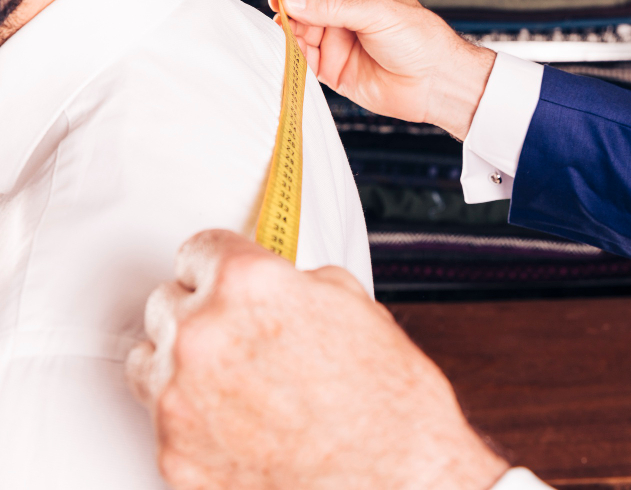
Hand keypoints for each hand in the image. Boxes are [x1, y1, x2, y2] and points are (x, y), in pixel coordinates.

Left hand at [125, 230, 509, 489]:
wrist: (396, 480)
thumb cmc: (387, 403)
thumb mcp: (351, 306)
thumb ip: (293, 285)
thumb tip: (276, 285)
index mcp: (247, 284)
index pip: (198, 249)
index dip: (218, 263)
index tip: (221, 275)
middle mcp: (203, 335)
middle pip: (166, 302)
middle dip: (202, 312)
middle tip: (241, 334)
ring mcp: (180, 400)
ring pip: (150, 359)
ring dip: (181, 361)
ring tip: (231, 379)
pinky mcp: (175, 455)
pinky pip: (164, 421)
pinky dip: (194, 419)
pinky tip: (239, 424)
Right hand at [268, 0, 495, 139]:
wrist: (435, 84)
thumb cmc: (419, 41)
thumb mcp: (377, 13)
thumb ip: (332, 8)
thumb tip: (291, 1)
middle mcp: (344, 8)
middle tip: (282, 7)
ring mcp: (335, 37)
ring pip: (297, 25)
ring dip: (286, 27)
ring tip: (284, 32)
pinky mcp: (330, 67)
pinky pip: (302, 57)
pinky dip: (291, 54)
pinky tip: (290, 52)